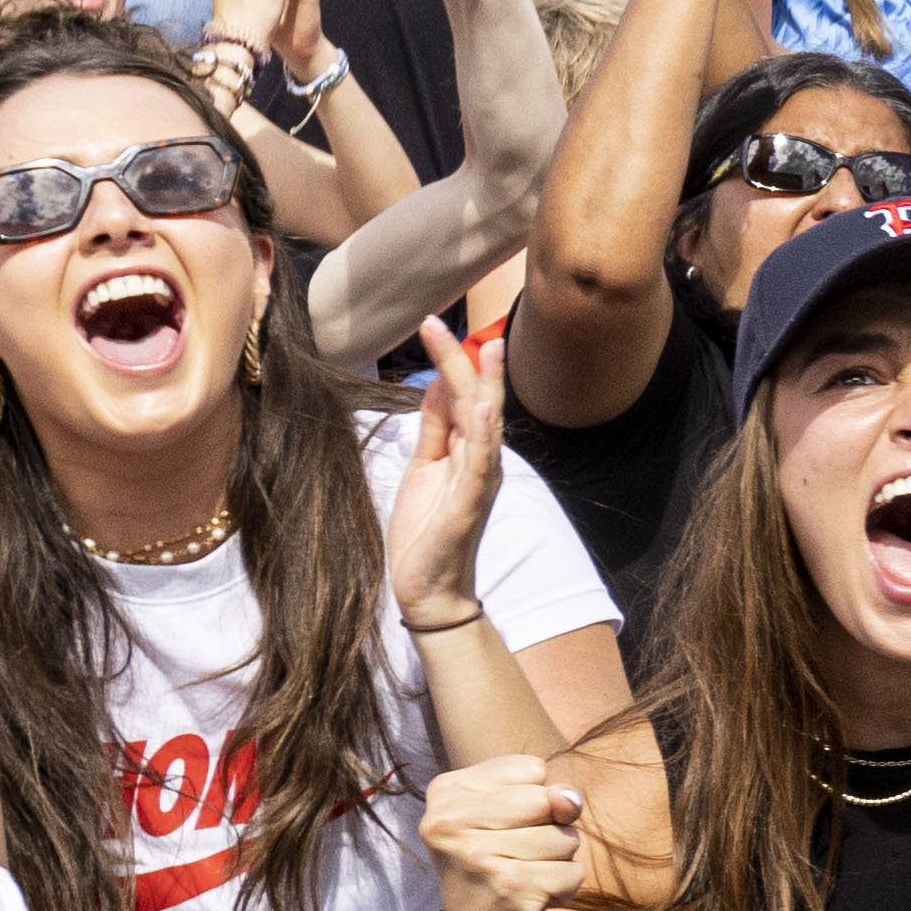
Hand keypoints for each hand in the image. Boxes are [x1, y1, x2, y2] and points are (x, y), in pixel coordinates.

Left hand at [381, 320, 510, 620]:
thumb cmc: (426, 531)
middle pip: (475, 399)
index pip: (461, 395)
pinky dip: (484, 436)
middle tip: (436, 321)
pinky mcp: (470, 505)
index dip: (448, 360)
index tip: (431, 323)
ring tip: (483, 348)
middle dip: (459, 359)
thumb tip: (437, 381)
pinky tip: (482, 411)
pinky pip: (481, 466)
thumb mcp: (424, 467)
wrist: (428, 588)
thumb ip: (434, 428)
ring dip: (484, 386)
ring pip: (486, 425)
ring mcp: (479, 481)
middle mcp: (482, 460)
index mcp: (468, 449)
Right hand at [414, 751, 590, 910]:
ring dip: (557, 862)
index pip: (532, 770)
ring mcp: (477, 856)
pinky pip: (572, 873)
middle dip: (551, 830)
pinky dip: (563, 890)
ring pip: (565, 837)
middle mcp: (451, 822)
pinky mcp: (509, 888)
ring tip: (523, 878)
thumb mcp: (516, 818)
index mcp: (447, 792)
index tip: (502, 830)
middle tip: (516, 858)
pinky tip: (531, 899)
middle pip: (548, 800)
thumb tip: (570, 800)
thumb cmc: (499, 866)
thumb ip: (547, 795)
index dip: (535, 802)